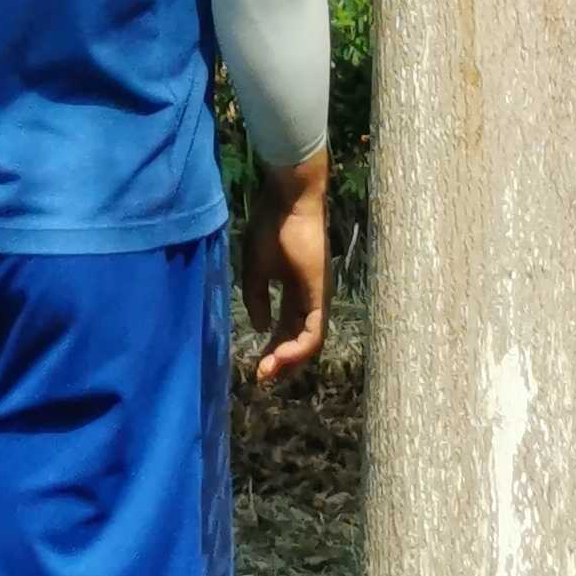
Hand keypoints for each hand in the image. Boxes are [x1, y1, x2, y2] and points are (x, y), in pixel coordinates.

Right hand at [237, 150, 332, 387]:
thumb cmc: (271, 225)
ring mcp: (318, 296)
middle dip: (280, 361)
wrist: (288, 198)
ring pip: (310, 341)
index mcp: (293, 289)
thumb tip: (261, 328)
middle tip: (261, 377)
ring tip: (268, 371)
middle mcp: (309, 297)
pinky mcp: (321, 294)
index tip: (254, 365)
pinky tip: (281, 356)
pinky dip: (299, 348)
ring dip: (289, 360)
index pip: (286, 327)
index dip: (271, 348)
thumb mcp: (255, 267)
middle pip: (298, 339)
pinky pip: (315, 331)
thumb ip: (256, 298)